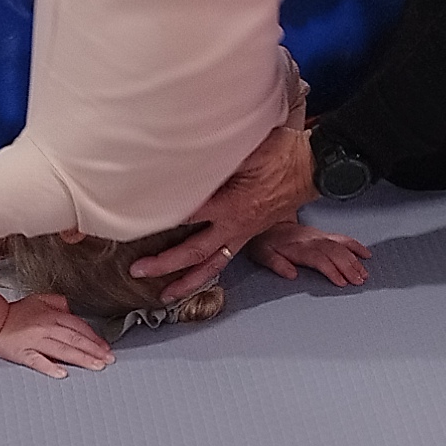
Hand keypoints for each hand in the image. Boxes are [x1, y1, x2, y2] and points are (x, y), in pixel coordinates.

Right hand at [0, 292, 112, 377]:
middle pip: (75, 339)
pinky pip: (37, 361)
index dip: (94, 337)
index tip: (106, 348)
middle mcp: (45, 327)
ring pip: (62, 350)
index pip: (78, 326)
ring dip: (81, 359)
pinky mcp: (22, 353)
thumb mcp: (39, 300)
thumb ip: (58, 302)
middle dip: (94, 350)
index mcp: (51, 315)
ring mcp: (34, 341)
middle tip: (108, 360)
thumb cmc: (15, 313)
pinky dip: (50, 367)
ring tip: (96, 366)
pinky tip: (62, 374)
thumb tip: (71, 309)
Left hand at [138, 122, 315, 297]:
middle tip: (138, 271)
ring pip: (211, 264)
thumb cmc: (284, 154)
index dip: (159, 218)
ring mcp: (243, 233)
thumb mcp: (249, 149)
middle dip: (165, 264)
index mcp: (232, 205)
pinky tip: (195, 277)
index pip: (187, 215)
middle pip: (194, 252)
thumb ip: (217, 159)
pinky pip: (225, 257)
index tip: (132, 222)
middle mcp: (236, 226)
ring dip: (187, 281)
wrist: (313, 165)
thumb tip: (186, 160)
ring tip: (166, 295)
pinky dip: (207, 271)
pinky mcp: (249, 233)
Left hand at [250, 216, 368, 289]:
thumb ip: (277, 264)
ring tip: (364, 274)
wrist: (268, 225)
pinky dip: (355, 246)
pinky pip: (342, 238)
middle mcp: (311, 240)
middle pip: (334, 253)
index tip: (341, 282)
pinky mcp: (322, 234)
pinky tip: (365, 254)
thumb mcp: (263, 254)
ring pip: (341, 246)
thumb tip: (291, 274)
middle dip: (349, 267)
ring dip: (354, 260)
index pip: (319, 259)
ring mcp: (319, 236)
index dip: (331, 270)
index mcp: (298, 247)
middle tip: (359, 281)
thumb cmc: (265, 242)